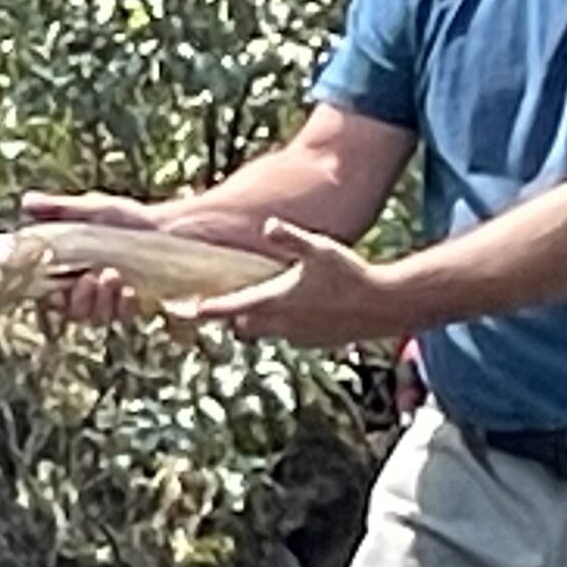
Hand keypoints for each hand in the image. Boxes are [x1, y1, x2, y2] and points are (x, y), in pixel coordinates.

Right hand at [19, 188, 160, 326]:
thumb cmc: (126, 218)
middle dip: (79, 299)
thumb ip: (59, 209)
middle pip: (73, 311)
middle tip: (90, 278)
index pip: (50, 295)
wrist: (168, 227)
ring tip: (112, 275)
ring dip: (101, 301)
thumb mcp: (92, 208)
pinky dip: (124, 305)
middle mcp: (87, 292)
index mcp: (68, 271)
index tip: (57, 286)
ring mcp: (111, 302)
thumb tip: (25, 202)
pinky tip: (129, 290)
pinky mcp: (133, 307)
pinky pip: (123, 316)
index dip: (51, 296)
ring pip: (96, 316)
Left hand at [173, 218, 405, 347]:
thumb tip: (269, 224)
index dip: (203, 309)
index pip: (229, 309)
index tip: (182, 308)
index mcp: (276, 302)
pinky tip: (291, 308)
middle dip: (228, 314)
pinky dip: (279, 324)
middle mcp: (282, 325)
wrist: (384, 306)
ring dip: (254, 320)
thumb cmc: (351, 274)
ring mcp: (298, 337)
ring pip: (263, 332)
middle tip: (214, 302)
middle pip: (240, 324)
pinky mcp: (313, 342)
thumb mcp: (321, 249)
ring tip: (251, 303)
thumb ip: (292, 237)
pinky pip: (285, 335)